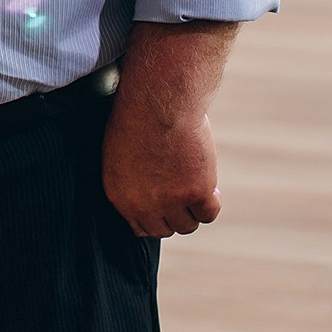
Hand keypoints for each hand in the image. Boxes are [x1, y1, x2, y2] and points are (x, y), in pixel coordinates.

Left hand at [101, 98, 221, 237]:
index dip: (156, 217)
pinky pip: (209, 213)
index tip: (165, 205)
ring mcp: (171, 201)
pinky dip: (212, 202)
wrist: (159, 101)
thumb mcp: (120, 153)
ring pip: (187, 225)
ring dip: (193, 209)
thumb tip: (147, 192)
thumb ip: (132, 179)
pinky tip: (210, 186)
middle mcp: (143, 205)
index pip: (140, 227)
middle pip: (164, 230)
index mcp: (119, 196)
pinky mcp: (197, 192)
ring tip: (195, 185)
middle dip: (174, 214)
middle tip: (182, 193)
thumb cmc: (139, 116)